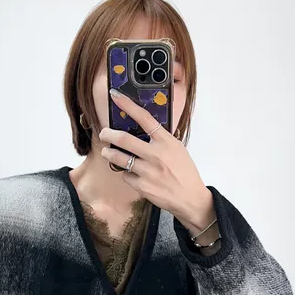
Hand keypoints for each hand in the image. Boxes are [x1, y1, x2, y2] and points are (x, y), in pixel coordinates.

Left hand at [99, 88, 215, 234]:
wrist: (190, 198)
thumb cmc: (184, 172)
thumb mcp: (177, 149)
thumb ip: (160, 139)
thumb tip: (141, 129)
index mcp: (166, 141)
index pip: (144, 118)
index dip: (127, 104)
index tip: (115, 95)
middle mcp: (155, 155)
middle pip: (123, 139)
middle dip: (108, 134)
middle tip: (104, 133)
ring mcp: (147, 171)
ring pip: (118, 158)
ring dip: (109, 153)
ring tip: (107, 152)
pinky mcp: (142, 186)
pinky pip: (125, 176)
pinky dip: (126, 174)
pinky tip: (133, 175)